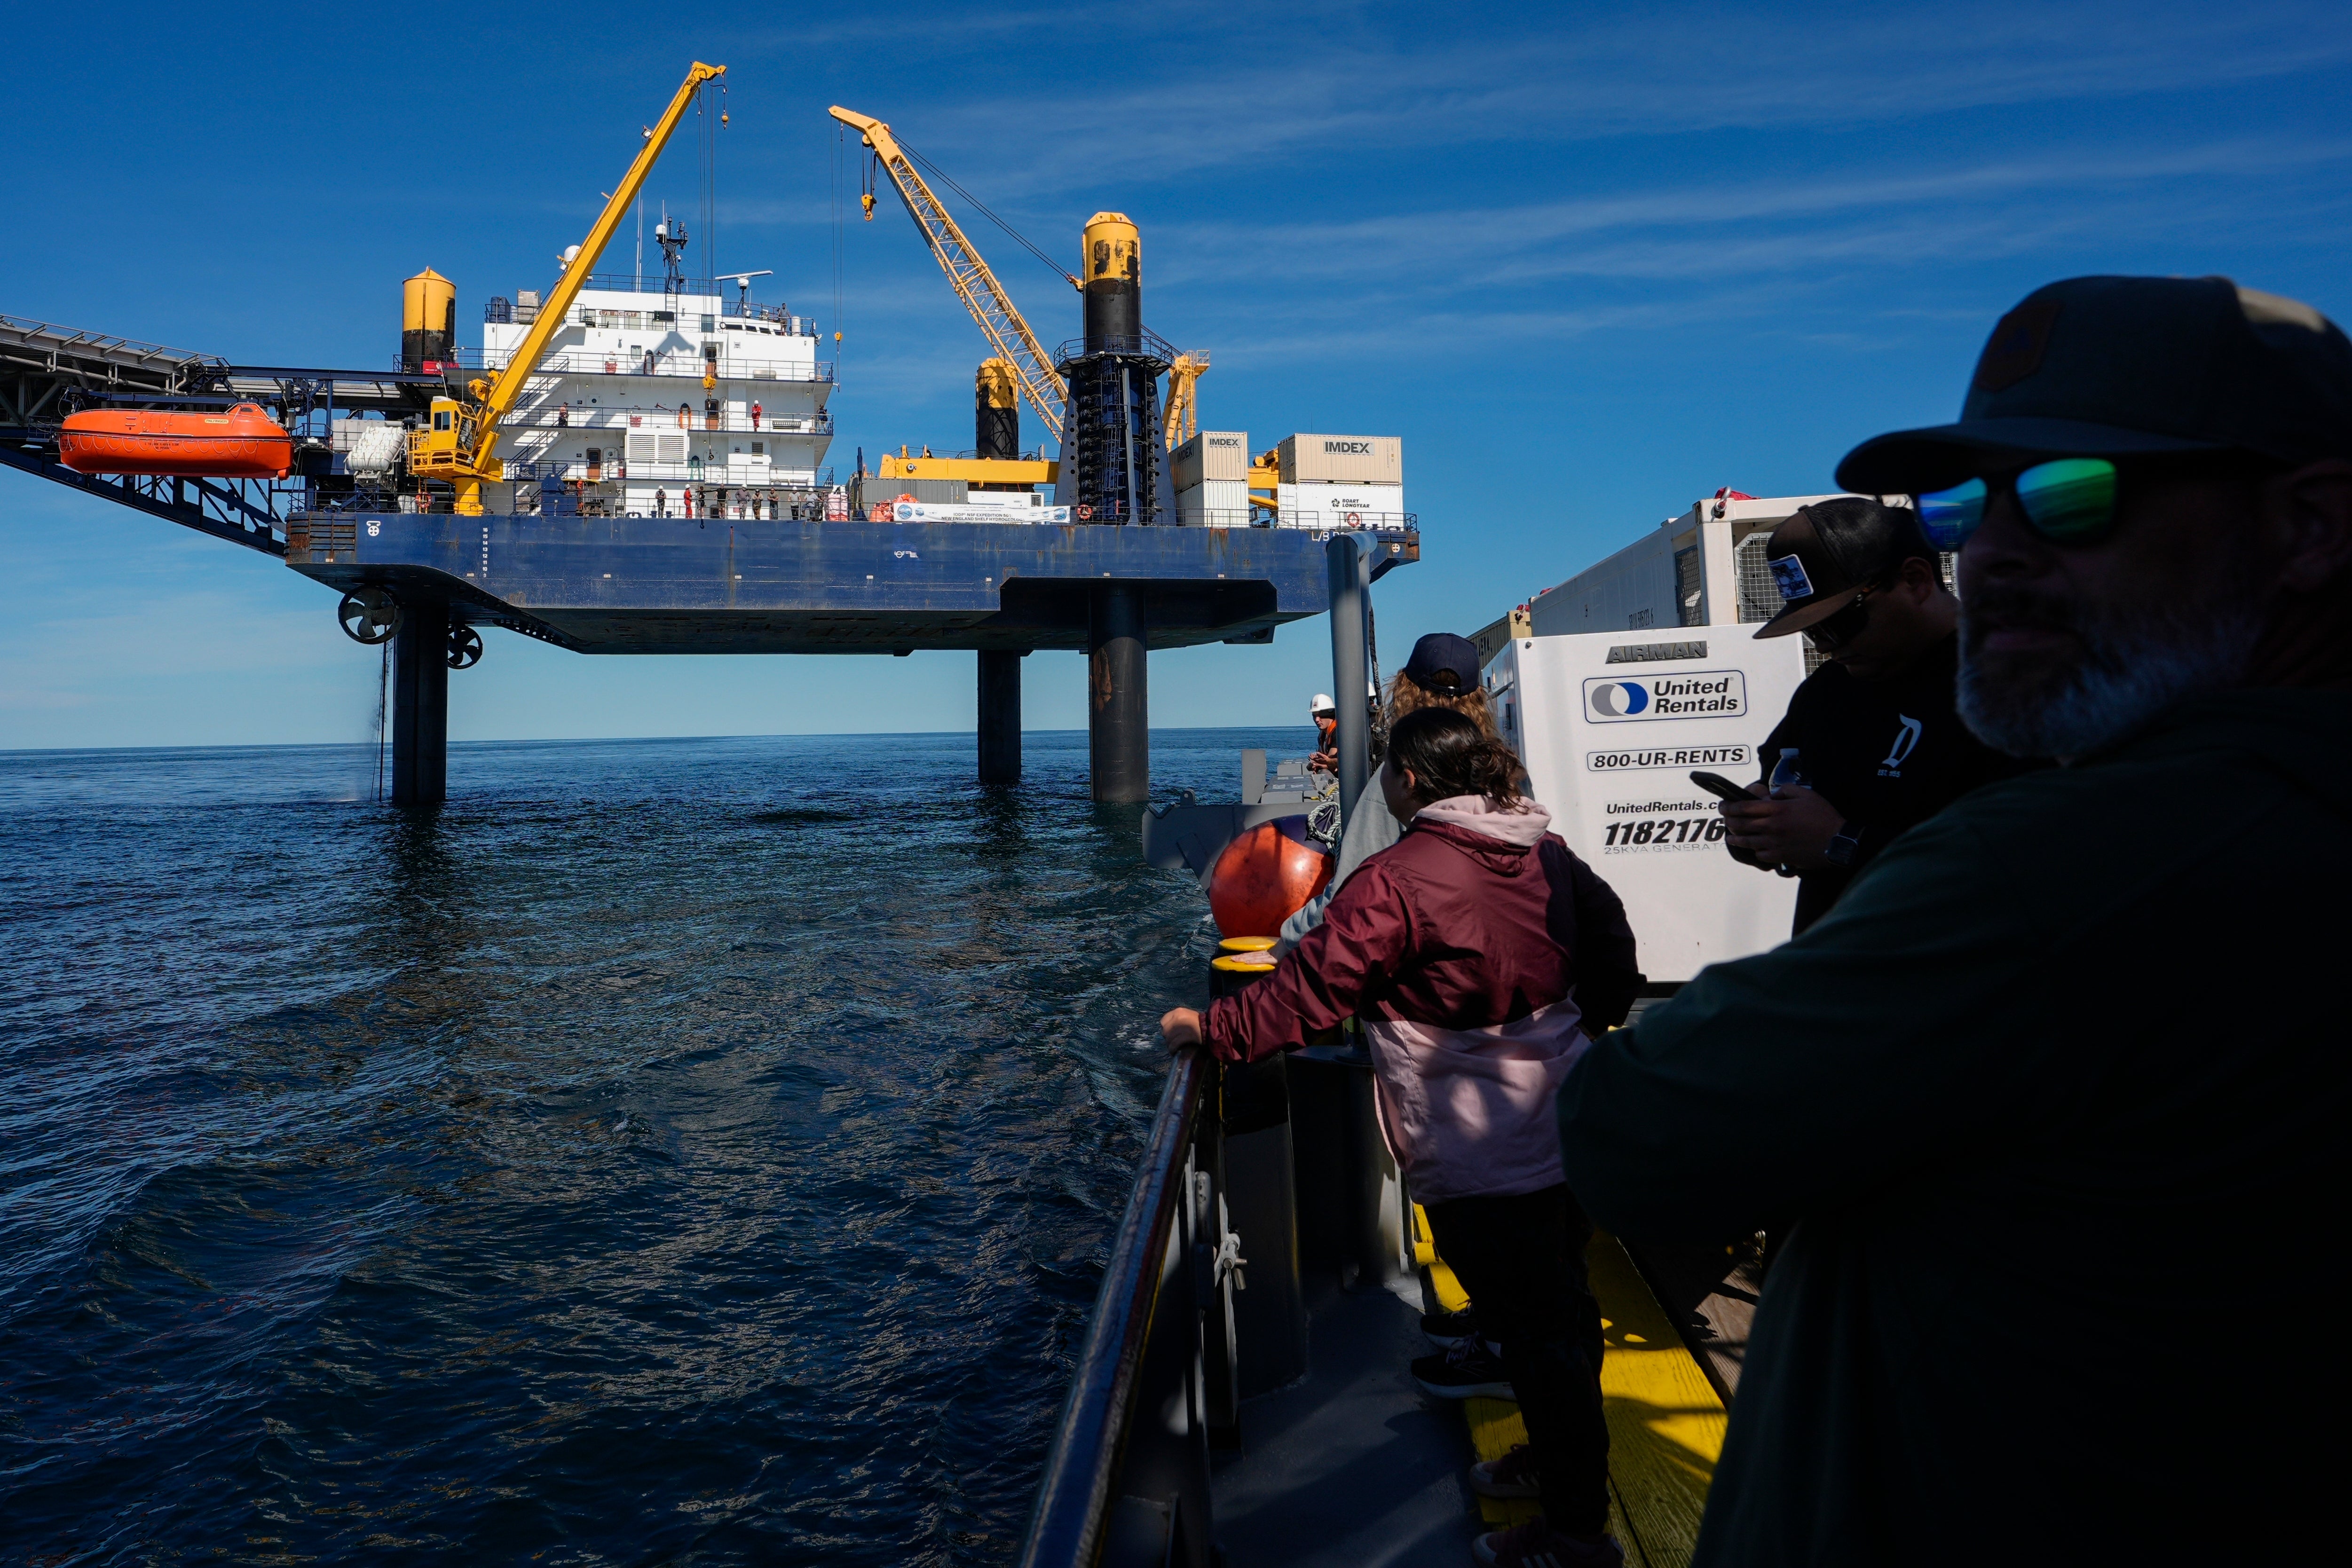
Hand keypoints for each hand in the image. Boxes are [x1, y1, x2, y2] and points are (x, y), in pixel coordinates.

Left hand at [1160, 1007, 1203, 1051]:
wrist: (1212, 1027)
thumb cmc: (1200, 1023)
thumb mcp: (1187, 1015)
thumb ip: (1176, 1019)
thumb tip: (1167, 1028)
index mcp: (1178, 1011)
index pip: (1163, 1021)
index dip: (1165, 1028)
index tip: (1169, 1033)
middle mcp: (1178, 1017)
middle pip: (1165, 1031)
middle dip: (1168, 1038)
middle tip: (1172, 1042)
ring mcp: (1181, 1027)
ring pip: (1169, 1039)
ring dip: (1170, 1045)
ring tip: (1173, 1048)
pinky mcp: (1185, 1036)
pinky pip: (1174, 1044)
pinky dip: (1173, 1049)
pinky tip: (1174, 1052)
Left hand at [1720, 783, 1844, 869]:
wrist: (1838, 841)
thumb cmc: (1823, 816)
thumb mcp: (1806, 794)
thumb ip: (1785, 791)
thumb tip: (1771, 796)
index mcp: (1777, 809)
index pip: (1744, 807)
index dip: (1729, 806)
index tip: (1722, 806)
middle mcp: (1772, 827)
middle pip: (1741, 824)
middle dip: (1728, 821)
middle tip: (1724, 819)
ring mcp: (1775, 843)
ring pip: (1747, 842)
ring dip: (1736, 838)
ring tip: (1731, 837)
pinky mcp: (1781, 856)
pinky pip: (1760, 855)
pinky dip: (1755, 851)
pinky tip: (1754, 849)